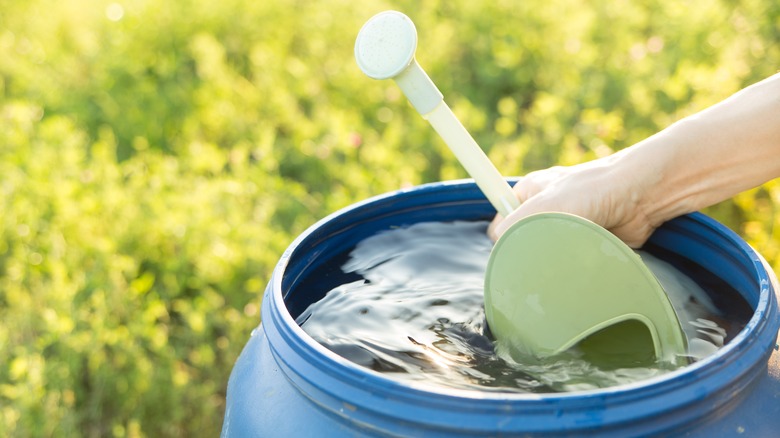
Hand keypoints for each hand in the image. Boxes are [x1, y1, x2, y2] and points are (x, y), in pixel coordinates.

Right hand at [488, 157, 659, 247]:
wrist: (643, 195)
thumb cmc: (593, 189)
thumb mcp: (545, 205)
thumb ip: (514, 227)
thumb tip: (501, 252)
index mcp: (529, 194)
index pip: (502, 224)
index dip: (506, 240)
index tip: (517, 252)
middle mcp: (546, 210)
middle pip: (525, 243)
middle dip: (533, 254)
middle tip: (546, 260)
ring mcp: (568, 227)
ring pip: (548, 256)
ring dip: (557, 261)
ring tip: (569, 258)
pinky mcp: (587, 242)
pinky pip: (570, 262)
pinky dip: (575, 265)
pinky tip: (583, 263)